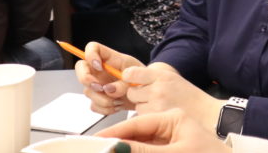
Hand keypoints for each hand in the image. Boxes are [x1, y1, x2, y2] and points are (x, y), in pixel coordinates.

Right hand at [74, 42, 144, 113]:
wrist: (145, 95)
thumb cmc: (141, 79)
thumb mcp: (137, 77)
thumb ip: (123, 82)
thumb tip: (109, 89)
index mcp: (108, 58)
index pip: (91, 48)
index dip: (90, 55)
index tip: (98, 66)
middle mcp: (98, 71)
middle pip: (80, 68)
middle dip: (86, 79)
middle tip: (101, 87)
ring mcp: (96, 85)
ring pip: (88, 91)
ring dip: (104, 99)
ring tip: (120, 100)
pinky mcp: (98, 100)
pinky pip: (94, 105)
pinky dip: (106, 109)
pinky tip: (118, 105)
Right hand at [97, 108, 230, 151]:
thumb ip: (144, 152)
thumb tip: (115, 148)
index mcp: (173, 118)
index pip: (136, 124)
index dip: (114, 133)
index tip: (94, 142)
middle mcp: (169, 128)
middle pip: (135, 136)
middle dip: (118, 144)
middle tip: (96, 150)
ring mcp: (169, 142)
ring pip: (140, 146)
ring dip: (126, 150)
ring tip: (106, 152)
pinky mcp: (170, 151)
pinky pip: (148, 152)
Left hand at [122, 64, 225, 132]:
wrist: (205, 112)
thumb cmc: (188, 95)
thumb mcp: (171, 78)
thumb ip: (150, 77)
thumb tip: (126, 78)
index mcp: (161, 75)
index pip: (131, 73)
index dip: (128, 77)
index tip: (130, 79)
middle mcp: (158, 88)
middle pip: (131, 92)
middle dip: (137, 95)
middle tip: (150, 97)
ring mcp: (157, 104)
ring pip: (136, 106)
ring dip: (143, 107)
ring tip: (158, 106)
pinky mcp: (158, 118)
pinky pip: (143, 117)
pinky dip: (148, 117)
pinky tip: (160, 114)